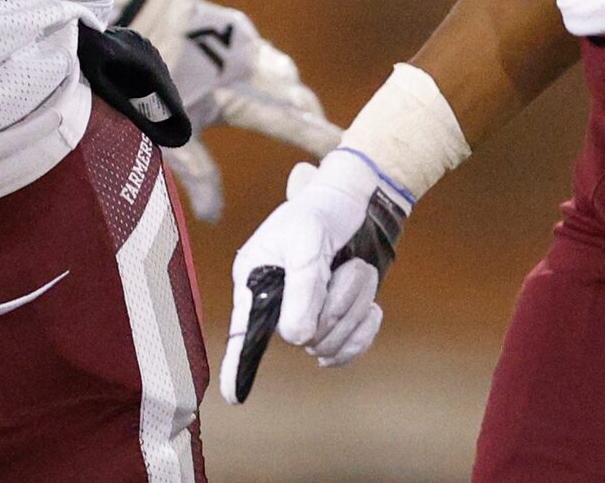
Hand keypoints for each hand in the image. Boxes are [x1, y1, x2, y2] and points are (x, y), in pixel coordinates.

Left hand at [110, 0, 338, 221]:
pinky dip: (268, 69)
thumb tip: (214, 217)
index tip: (345, 148)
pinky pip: (261, 49)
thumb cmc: (139, 81)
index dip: (316, 136)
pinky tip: (264, 79)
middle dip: (309, 116)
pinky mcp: (229, 22)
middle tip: (325, 139)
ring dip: (290, 91)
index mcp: (233, 92)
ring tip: (300, 112)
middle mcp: (246, 62)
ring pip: (280, 68)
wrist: (123, 15)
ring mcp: (239, 38)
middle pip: (292, 93)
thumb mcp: (165, 131)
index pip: (285, 120)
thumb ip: (196, 171)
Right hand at [223, 148, 410, 403]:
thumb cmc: (323, 212)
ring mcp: (308, 316)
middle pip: (307, 337)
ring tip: (355, 271)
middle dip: (336, 304)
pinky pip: (351, 349)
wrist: (359, 206)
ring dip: (354, 306)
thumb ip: (301, 287)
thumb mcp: (307, 239)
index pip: (244, 330)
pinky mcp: (334, 324)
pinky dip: (365, 326)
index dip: (238, 365)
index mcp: (256, 278)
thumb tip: (295, 338)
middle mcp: (277, 303)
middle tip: (343, 267)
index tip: (234, 398)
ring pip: (332, 344)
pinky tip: (371, 304)